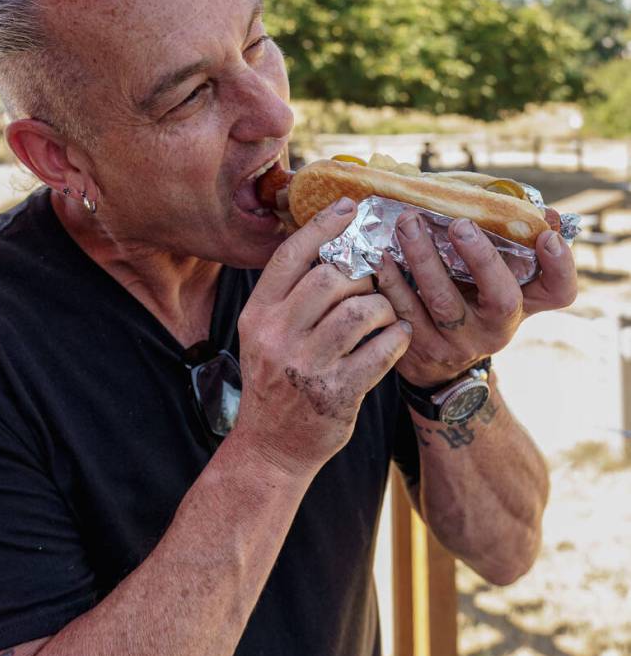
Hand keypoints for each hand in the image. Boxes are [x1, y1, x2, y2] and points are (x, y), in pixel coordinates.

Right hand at [234, 198, 411, 474]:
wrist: (271, 448)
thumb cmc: (276, 384)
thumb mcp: (265, 337)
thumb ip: (290, 297)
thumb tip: (330, 245)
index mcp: (258, 316)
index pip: (291, 256)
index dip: (324, 225)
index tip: (350, 207)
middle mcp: (278, 337)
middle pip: (331, 277)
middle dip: (361, 274)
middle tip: (372, 284)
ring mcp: (308, 366)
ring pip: (362, 310)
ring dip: (384, 307)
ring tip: (386, 316)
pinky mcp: (338, 393)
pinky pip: (382, 349)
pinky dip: (397, 338)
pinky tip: (396, 339)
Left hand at [375, 211, 576, 387]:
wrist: (437, 366)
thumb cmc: (473, 305)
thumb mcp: (500, 284)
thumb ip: (517, 248)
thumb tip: (543, 212)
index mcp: (524, 306)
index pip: (559, 292)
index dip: (560, 266)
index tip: (547, 235)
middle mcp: (496, 330)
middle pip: (502, 300)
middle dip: (482, 258)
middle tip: (460, 222)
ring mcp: (458, 344)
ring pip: (443, 303)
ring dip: (424, 260)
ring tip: (408, 225)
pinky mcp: (420, 350)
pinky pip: (404, 313)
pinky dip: (392, 282)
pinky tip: (382, 256)